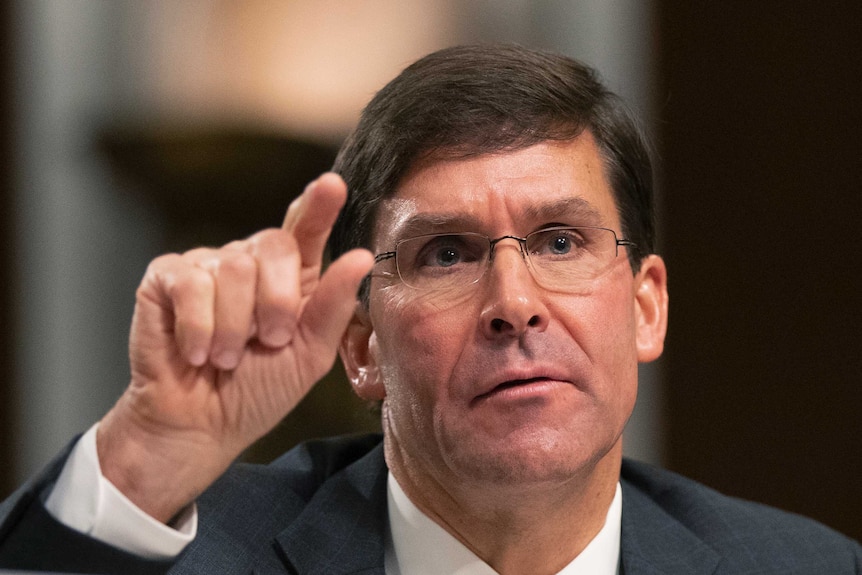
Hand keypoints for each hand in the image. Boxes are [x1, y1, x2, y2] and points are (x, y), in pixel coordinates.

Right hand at [97, 173, 373, 522]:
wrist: (201, 426)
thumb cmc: (257, 391)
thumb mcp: (308, 355)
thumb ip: (333, 307)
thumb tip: (360, 256)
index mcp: (289, 278)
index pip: (305, 230)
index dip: (319, 205)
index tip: (332, 185)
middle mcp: (249, 262)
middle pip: (273, 244)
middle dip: (276, 301)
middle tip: (268, 341)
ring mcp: (206, 265)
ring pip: (232, 268)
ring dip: (234, 327)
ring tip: (227, 358)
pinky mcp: (165, 277)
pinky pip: (191, 283)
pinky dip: (199, 328)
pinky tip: (196, 351)